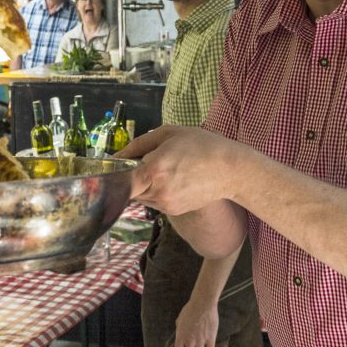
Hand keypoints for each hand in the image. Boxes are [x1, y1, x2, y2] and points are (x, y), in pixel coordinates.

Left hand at [126, 126, 241, 216]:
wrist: (231, 170)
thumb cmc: (202, 146)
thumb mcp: (168, 134)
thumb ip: (138, 144)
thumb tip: (117, 155)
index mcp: (153, 170)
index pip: (120, 181)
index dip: (114, 174)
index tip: (115, 167)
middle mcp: (157, 192)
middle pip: (129, 188)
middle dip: (132, 176)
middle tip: (147, 162)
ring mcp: (166, 204)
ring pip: (141, 196)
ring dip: (144, 185)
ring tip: (166, 170)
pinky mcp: (174, 211)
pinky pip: (155, 202)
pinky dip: (157, 192)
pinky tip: (174, 180)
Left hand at [173, 297, 219, 346]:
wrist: (202, 304)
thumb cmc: (190, 309)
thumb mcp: (180, 319)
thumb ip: (179, 329)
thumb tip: (180, 335)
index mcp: (181, 335)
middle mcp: (190, 340)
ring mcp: (201, 340)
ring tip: (201, 346)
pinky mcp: (211, 338)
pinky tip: (208, 344)